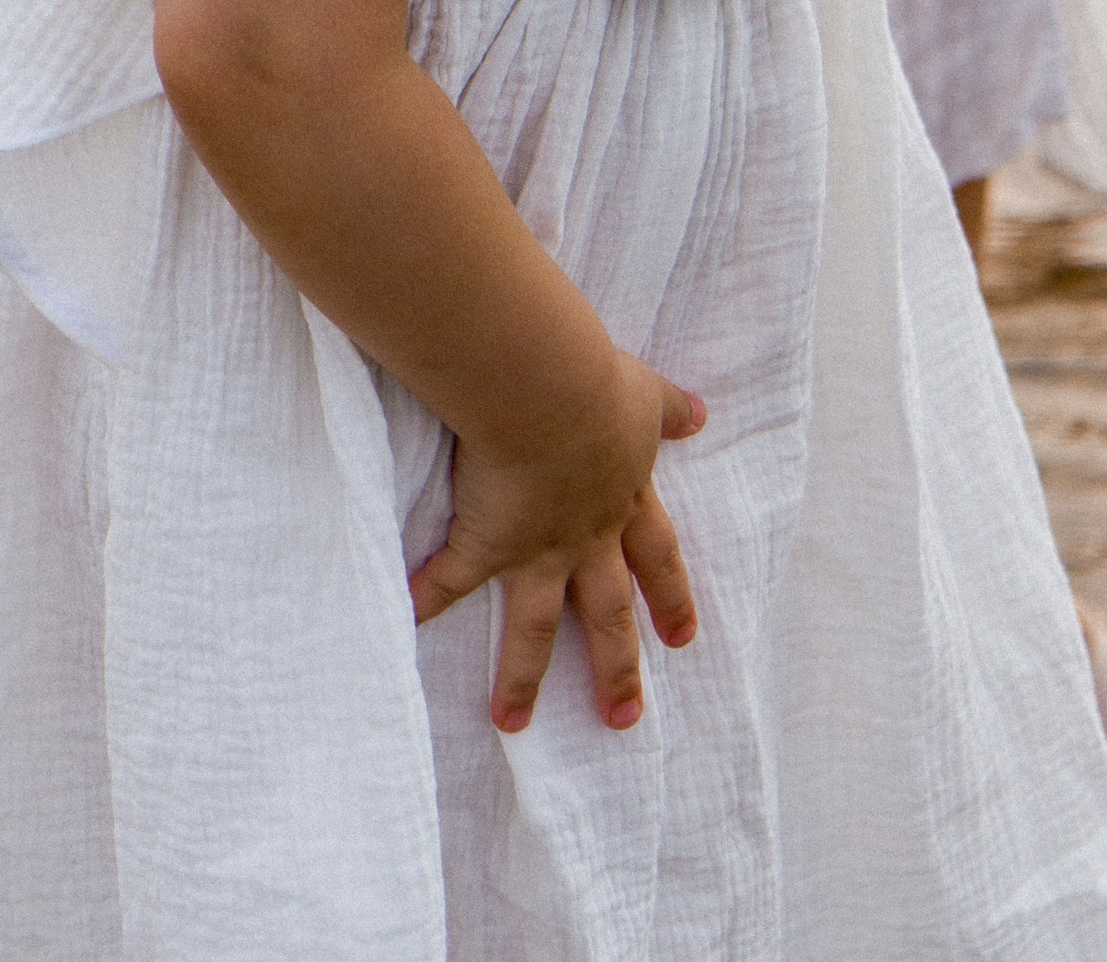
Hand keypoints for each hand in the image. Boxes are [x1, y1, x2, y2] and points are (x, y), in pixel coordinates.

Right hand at [408, 353, 704, 732]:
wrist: (551, 390)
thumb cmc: (598, 383)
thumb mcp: (644, 395)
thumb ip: (668, 410)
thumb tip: (700, 414)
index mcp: (625, 498)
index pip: (656, 556)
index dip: (671, 596)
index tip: (683, 639)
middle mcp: (586, 535)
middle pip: (608, 613)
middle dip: (616, 666)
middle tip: (624, 719)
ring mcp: (538, 547)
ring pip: (535, 625)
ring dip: (523, 677)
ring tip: (514, 723)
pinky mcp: (488, 541)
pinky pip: (451, 580)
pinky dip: (426, 601)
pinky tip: (406, 628)